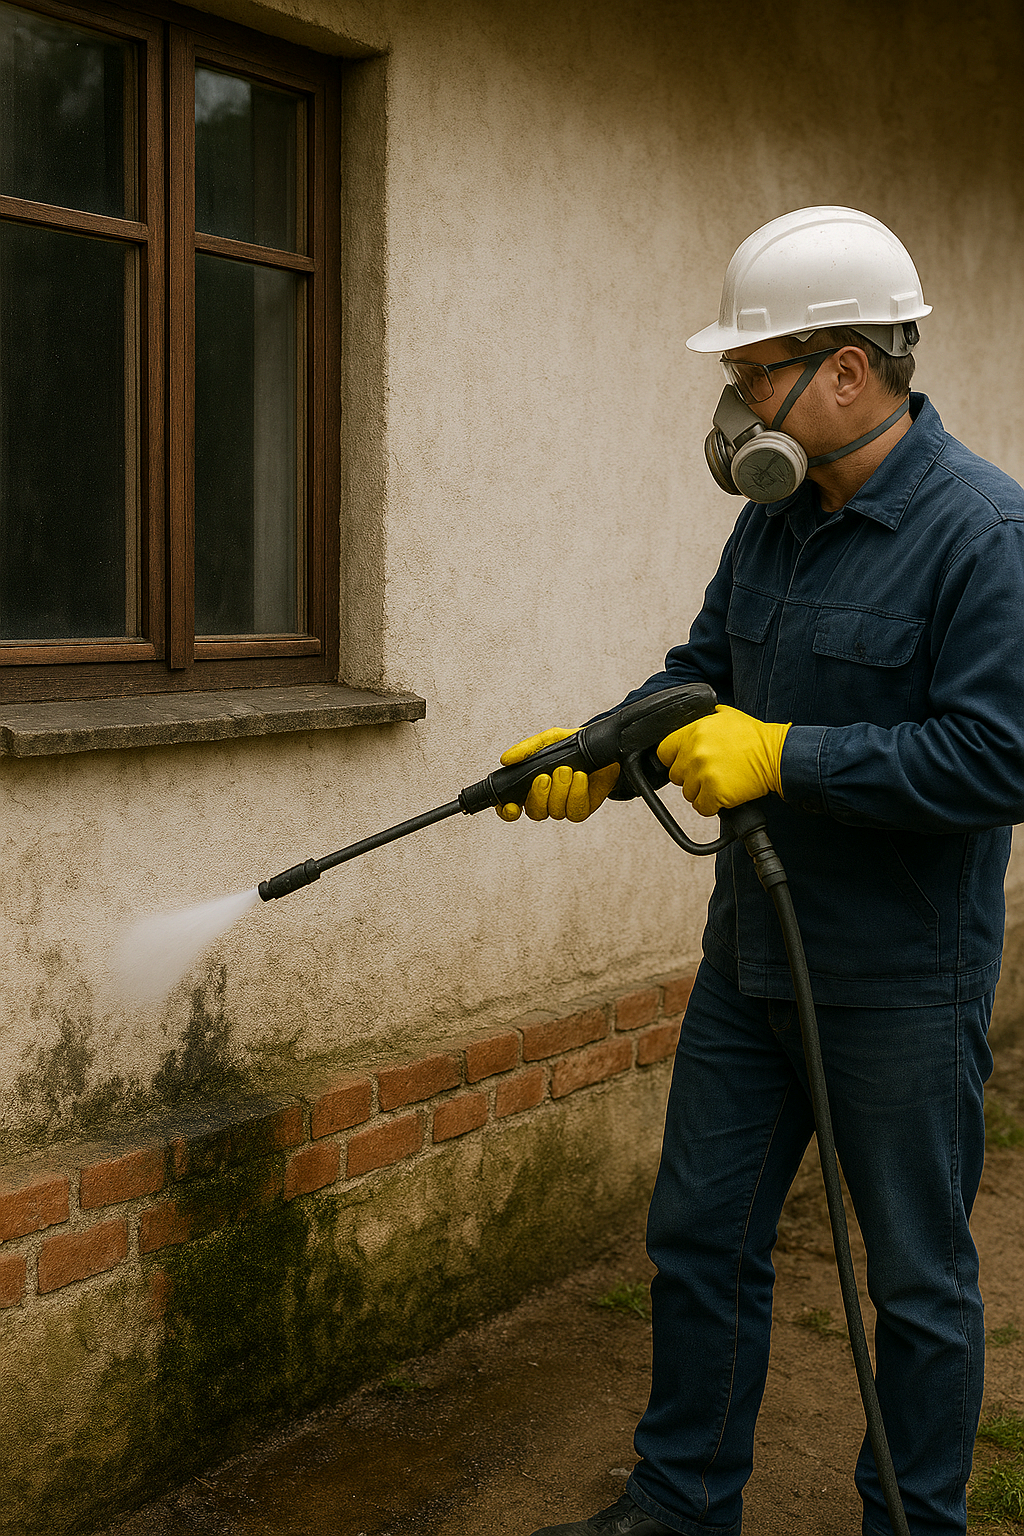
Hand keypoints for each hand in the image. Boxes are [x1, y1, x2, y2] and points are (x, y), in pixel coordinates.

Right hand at [495, 727, 620, 822]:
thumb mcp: (548, 740)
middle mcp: (547, 799)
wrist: (603, 746)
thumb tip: (506, 759)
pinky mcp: (583, 808)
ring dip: (560, 791)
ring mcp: (565, 805)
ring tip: (567, 769)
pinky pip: (575, 812)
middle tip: (546, 776)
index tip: (511, 806)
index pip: (512, 807)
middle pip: (535, 812)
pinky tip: (580, 778)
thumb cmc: (573, 744)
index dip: (507, 811)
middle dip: (539, 795)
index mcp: (532, 785)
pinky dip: (576, 794)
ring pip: (555, 812)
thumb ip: (527, 749)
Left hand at [656, 704, 789, 817]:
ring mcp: (704, 774)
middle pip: (675, 776)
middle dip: (690, 777)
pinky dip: (711, 806)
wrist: (777, 755)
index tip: (685, 763)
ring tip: (720, 783)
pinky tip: (723, 796)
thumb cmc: (755, 737)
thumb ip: (705, 718)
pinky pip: (701, 807)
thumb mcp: (726, 715)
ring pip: (688, 793)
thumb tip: (694, 716)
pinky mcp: (715, 793)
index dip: (674, 759)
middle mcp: (695, 752)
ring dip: (701, 792)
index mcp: (694, 732)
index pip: (664, 752)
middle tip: (709, 774)